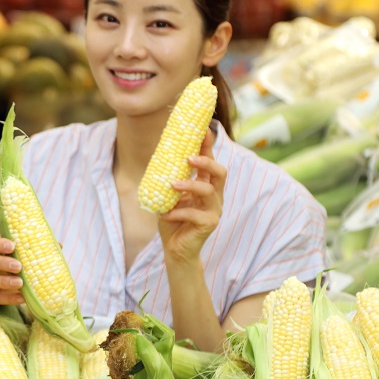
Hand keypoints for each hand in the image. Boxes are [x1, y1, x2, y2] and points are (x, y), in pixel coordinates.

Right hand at [0, 236, 24, 304]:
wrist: (2, 278)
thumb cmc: (12, 258)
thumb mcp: (16, 252)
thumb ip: (28, 248)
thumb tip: (53, 246)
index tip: (13, 246)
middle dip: (1, 263)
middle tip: (18, 267)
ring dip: (3, 282)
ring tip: (20, 283)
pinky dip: (8, 298)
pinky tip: (21, 298)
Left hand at [158, 130, 226, 264]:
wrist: (175, 249)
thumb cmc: (172, 220)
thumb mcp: (168, 196)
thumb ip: (169, 179)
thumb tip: (158, 156)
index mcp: (206, 186)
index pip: (210, 161)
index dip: (207, 145)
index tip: (202, 129)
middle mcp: (214, 196)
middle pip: (219, 172)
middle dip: (206, 162)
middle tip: (189, 158)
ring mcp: (214, 210)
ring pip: (208, 191)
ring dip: (189, 186)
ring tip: (171, 185)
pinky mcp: (209, 224)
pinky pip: (195, 214)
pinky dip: (178, 212)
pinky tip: (165, 214)